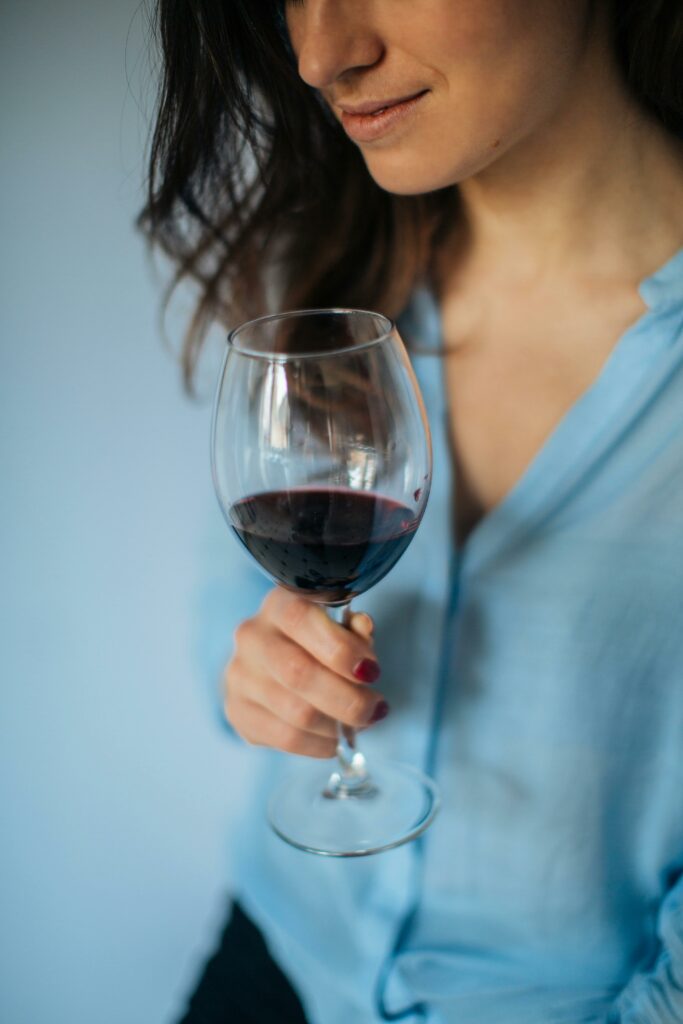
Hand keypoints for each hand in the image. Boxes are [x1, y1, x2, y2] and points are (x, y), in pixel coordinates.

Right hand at [224, 587, 387, 757]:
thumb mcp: (340, 625)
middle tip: (376, 707)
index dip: (341, 648)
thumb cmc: (317, 641)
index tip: (371, 671)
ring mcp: (239, 676)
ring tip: (360, 723)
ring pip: (295, 712)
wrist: (274, 664)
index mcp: (278, 604)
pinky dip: (320, 744)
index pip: (301, 619)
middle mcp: (252, 636)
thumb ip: (355, 628)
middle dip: (347, 698)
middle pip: (297, 673)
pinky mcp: (238, 712)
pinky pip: (286, 738)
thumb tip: (363, 628)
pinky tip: (335, 738)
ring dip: (338, 725)